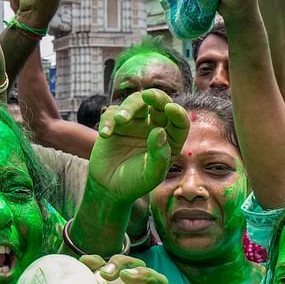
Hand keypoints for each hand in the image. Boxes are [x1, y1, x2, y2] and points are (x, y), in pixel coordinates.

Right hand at [89, 89, 188, 204]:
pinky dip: (108, 120)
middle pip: (158, 104)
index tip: (171, 108)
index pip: (179, 122)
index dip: (177, 113)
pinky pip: (112, 113)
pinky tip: (106, 134)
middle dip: (156, 97)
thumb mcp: (151, 175)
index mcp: (170, 139)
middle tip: (148, 95)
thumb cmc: (135, 182)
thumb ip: (158, 155)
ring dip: (129, 107)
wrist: (110, 188)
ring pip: (136, 102)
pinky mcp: (115, 123)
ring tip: (120, 120)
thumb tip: (159, 131)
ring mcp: (134, 124)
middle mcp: (154, 127)